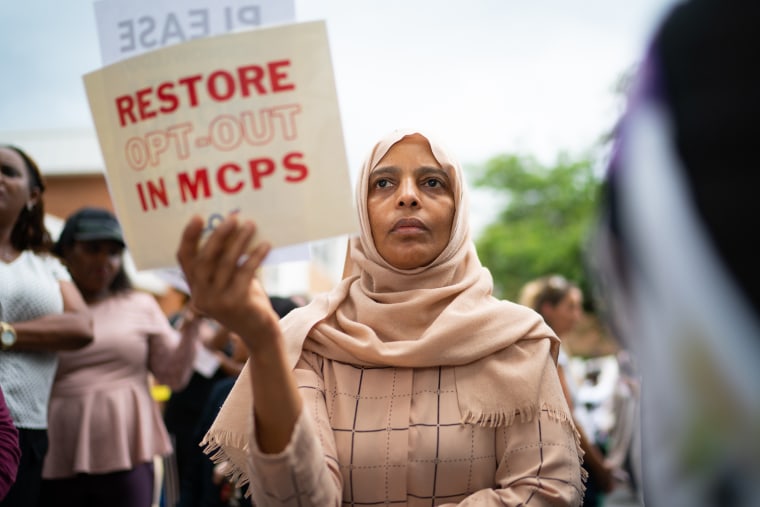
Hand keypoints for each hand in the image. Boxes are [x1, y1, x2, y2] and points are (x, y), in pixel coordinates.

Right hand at [176, 215, 278, 351]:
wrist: (260, 334)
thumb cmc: (246, 302)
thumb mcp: (231, 282)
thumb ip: (226, 262)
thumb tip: (236, 228)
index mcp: (195, 288)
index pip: (184, 259)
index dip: (189, 237)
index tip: (198, 217)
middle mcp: (201, 296)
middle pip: (205, 259)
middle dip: (219, 235)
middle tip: (233, 217)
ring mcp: (217, 302)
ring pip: (226, 264)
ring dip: (239, 241)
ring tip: (251, 225)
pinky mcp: (236, 304)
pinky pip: (245, 273)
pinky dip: (255, 256)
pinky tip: (265, 245)